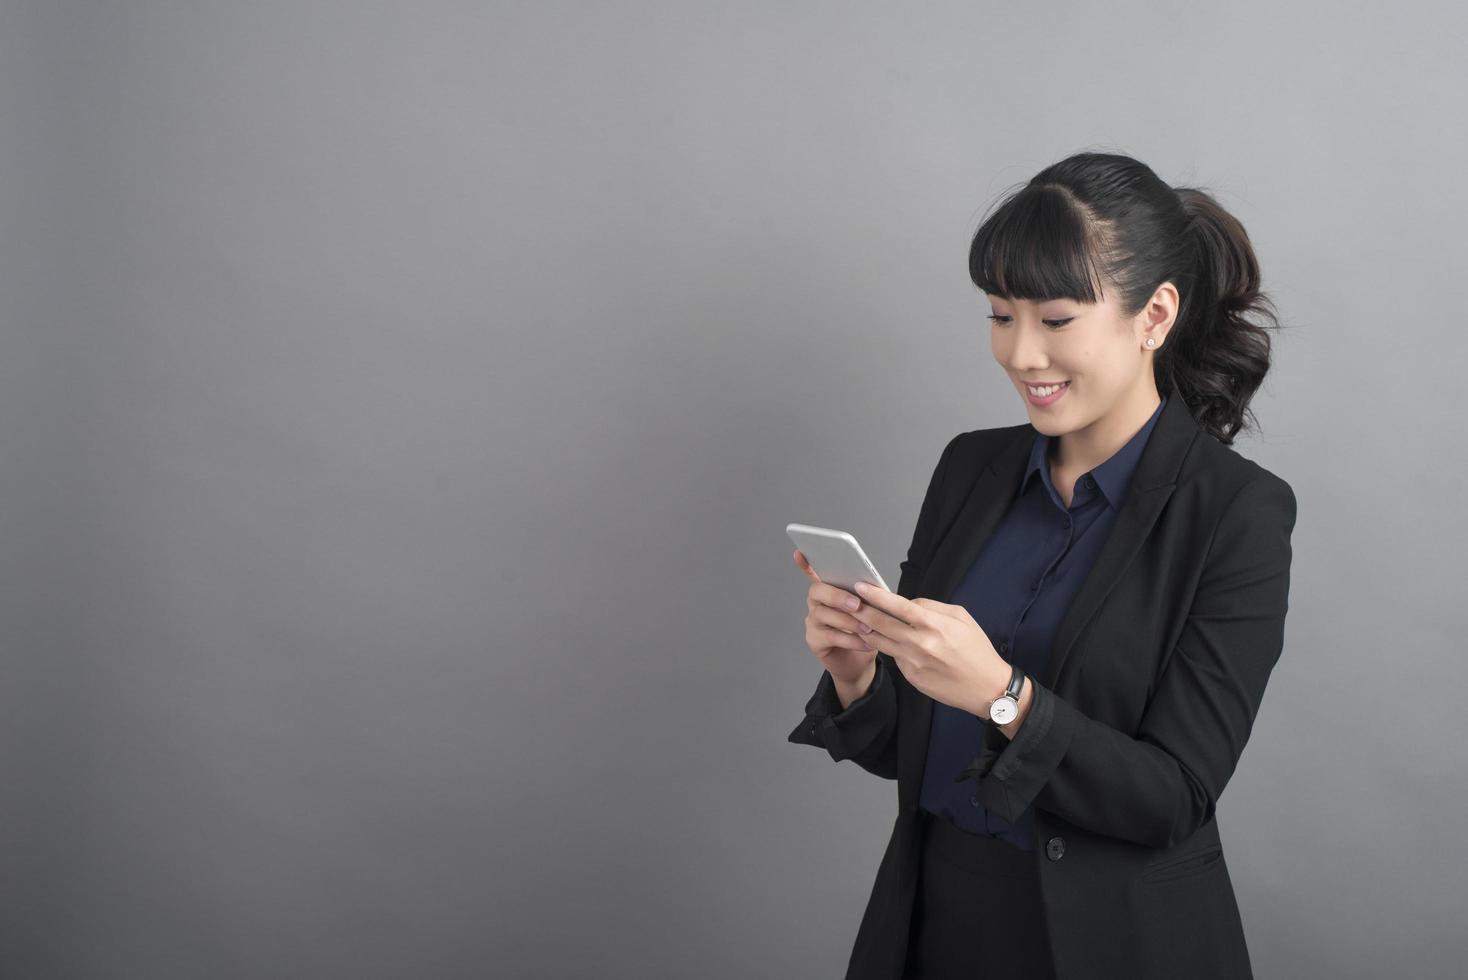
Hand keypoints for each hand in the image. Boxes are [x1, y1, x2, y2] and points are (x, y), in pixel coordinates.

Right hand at [792, 549, 879, 687]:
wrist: (860, 662)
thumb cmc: (865, 631)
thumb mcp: (870, 611)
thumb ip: (867, 597)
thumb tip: (875, 588)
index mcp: (830, 590)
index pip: (815, 572)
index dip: (806, 563)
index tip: (801, 552)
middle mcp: (817, 603)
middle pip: (817, 591)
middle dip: (837, 596)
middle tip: (857, 605)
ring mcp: (813, 621)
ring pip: (824, 614)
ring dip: (848, 621)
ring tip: (868, 628)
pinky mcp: (815, 640)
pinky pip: (830, 636)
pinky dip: (851, 639)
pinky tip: (865, 642)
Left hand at [848, 579, 1010, 718]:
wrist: (987, 688)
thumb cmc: (976, 649)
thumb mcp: (961, 618)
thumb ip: (932, 607)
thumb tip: (908, 603)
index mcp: (934, 624)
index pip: (897, 605)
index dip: (876, 595)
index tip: (860, 586)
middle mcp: (920, 643)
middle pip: (881, 623)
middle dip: (861, 611)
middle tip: (848, 602)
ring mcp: (913, 662)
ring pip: (880, 642)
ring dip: (865, 630)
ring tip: (855, 619)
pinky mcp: (910, 677)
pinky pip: (893, 657)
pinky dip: (886, 647)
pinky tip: (879, 640)